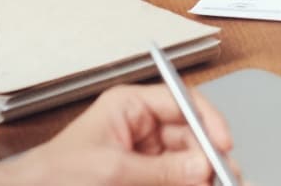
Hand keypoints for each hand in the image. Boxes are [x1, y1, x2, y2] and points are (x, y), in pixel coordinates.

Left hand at [0, 82, 238, 184]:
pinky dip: (185, 183)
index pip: (182, 102)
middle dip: (208, 157)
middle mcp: (140, 126)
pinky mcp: (139, 178)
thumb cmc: (54, 175)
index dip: (208, 122)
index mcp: (131, 106)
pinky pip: (172, 179)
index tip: (224, 145)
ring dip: (200, 175)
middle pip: (190, 136)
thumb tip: (202, 166)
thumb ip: (162, 170)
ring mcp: (141, 155)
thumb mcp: (112, 170)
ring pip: (185, 162)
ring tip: (217, 184)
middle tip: (226, 178)